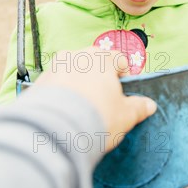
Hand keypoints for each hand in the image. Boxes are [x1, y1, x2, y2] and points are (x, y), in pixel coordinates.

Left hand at [34, 47, 156, 151]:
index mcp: (101, 57)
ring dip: (78, 88)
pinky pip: (55, 87)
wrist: (54, 132)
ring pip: (73, 75)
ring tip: (81, 113)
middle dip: (99, 82)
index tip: (123, 95)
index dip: (124, 78)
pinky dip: (61, 97)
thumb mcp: (125, 116)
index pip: (119, 61)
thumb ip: (138, 108)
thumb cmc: (96, 117)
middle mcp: (76, 55)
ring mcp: (54, 67)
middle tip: (102, 106)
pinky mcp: (38, 82)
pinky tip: (64, 115)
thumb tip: (149, 105)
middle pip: (94, 66)